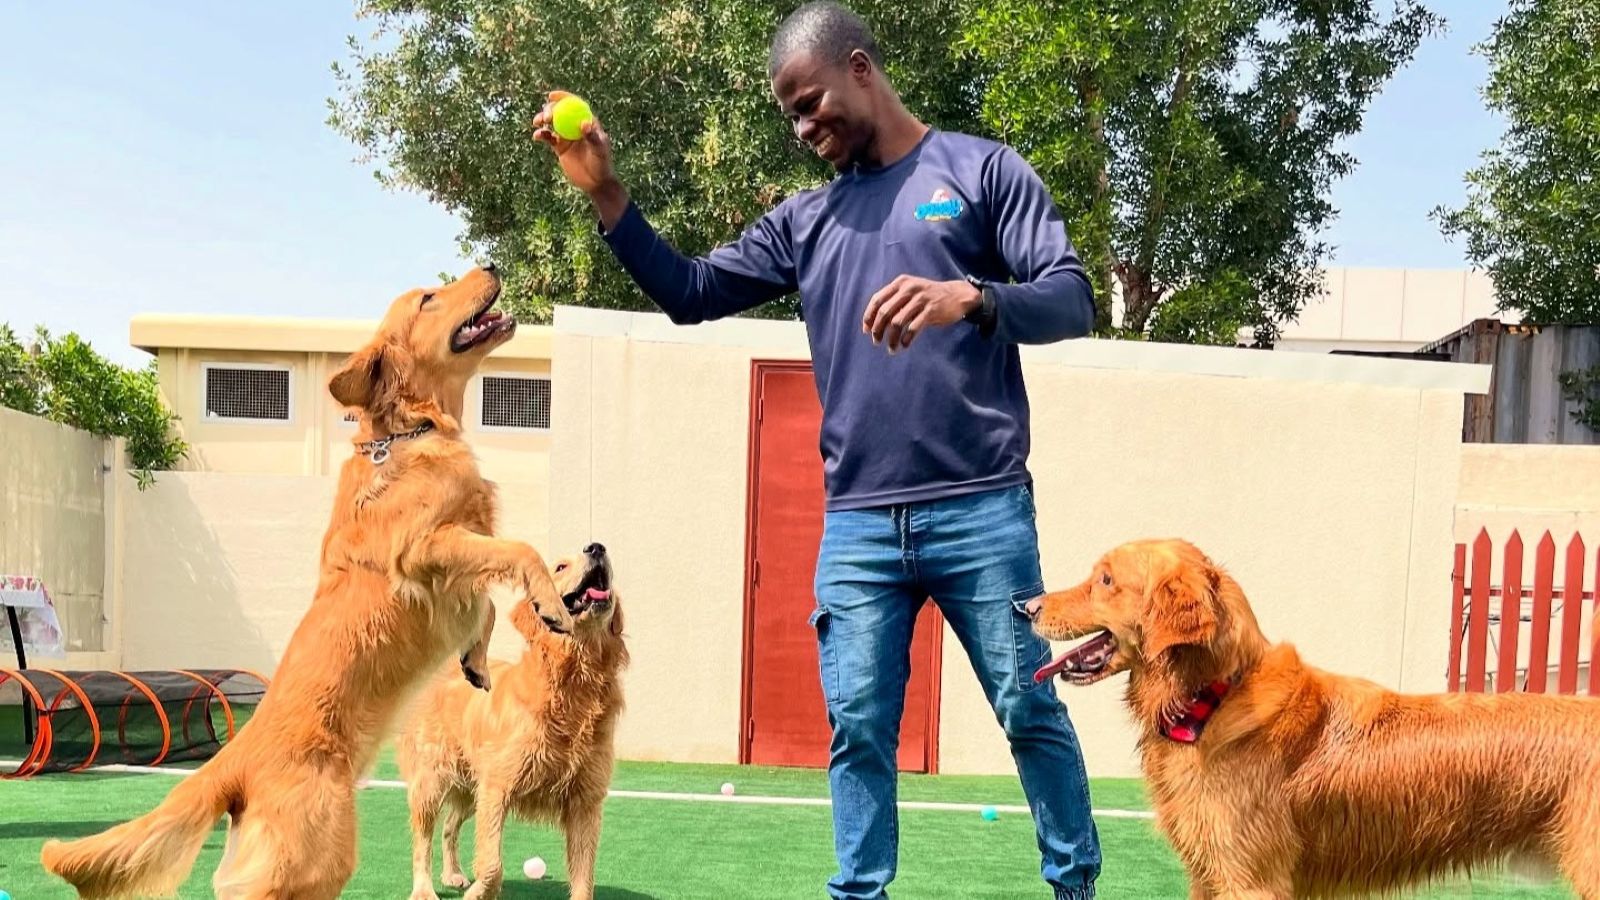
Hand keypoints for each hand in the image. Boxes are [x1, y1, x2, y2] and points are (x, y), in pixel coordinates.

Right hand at [533, 90, 627, 224]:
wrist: (596, 182)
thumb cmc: (602, 165)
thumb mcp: (599, 150)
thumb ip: (592, 137)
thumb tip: (583, 123)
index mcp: (587, 121)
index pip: (574, 104)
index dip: (562, 97)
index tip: (551, 96)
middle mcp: (575, 126)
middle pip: (560, 112)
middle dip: (550, 110)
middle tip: (546, 117)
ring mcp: (567, 136)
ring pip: (551, 123)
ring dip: (542, 119)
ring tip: (537, 122)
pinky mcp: (559, 147)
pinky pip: (548, 138)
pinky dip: (541, 135)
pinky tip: (537, 136)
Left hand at [862, 276, 981, 352]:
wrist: (957, 295)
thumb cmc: (929, 297)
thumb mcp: (910, 290)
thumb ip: (894, 301)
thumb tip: (872, 322)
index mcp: (900, 283)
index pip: (877, 300)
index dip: (869, 317)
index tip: (866, 331)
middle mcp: (909, 289)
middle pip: (885, 312)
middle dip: (877, 330)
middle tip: (876, 342)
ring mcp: (920, 299)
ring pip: (897, 323)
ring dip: (892, 339)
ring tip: (892, 349)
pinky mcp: (931, 311)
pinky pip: (913, 328)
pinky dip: (906, 339)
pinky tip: (904, 346)